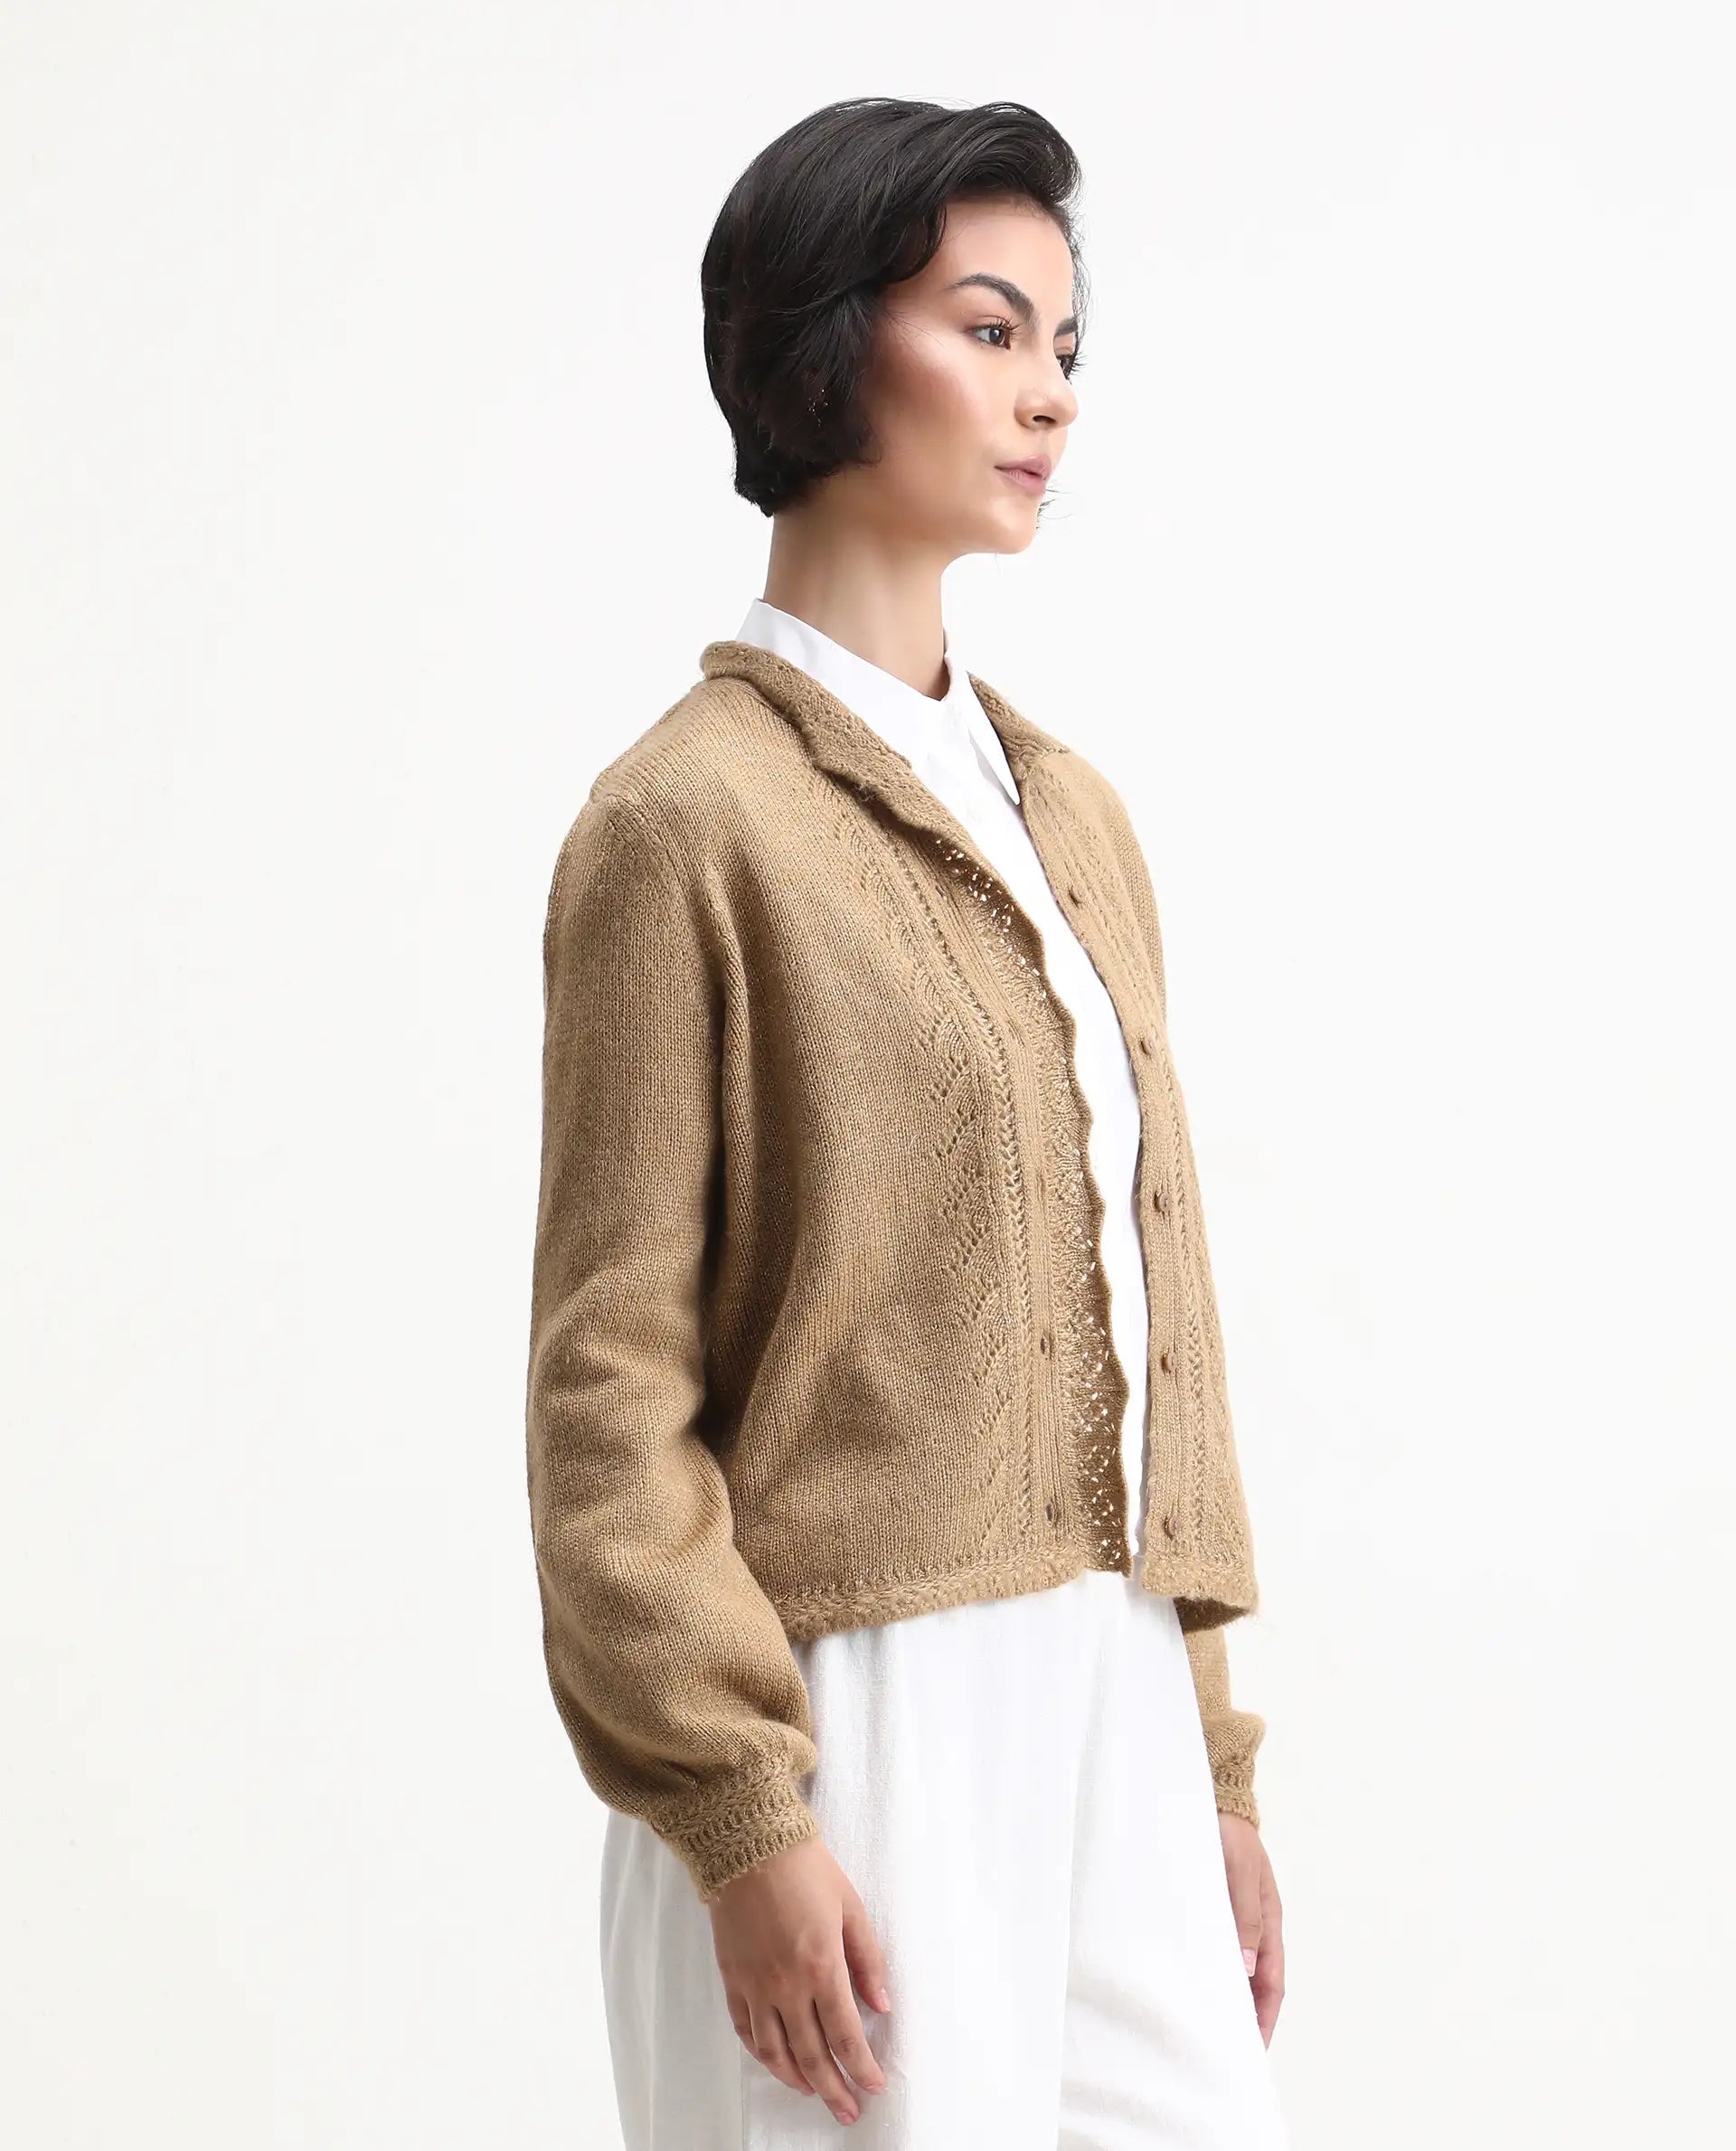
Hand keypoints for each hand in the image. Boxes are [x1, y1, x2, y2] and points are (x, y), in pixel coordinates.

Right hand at [708, 1835, 891, 2124]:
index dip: (861, 2067)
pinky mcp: (732, 1978)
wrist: (748, 1845)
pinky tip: (776, 2061)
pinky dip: (761, 2053)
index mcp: (821, 1967)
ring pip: (775, 2051)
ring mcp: (755, 1985)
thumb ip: (868, 1959)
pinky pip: (745, 2029)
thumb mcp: (851, 1907)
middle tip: (848, 2110)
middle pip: (811, 2054)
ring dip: (796, 2079)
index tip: (873, 2085)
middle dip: (833, 2088)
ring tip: (814, 2092)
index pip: (845, 2035)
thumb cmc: (805, 1869)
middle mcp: (786, 1986)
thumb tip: (882, 2004)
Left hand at [1218, 1812, 1284, 2044]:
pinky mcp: (1209, 1911)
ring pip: (1231, 1969)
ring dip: (1223, 1996)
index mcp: (1268, 1922)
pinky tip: (1186, 1984)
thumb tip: (1247, 1970)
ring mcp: (1231, 1920)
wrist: (1212, 1800)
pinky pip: (1210, 1949)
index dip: (1264, 2017)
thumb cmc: (1229, 1833)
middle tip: (1222, 2051)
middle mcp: (1252, 1927)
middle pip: (1252, 1984)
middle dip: (1243, 2017)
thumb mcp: (1240, 1872)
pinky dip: (1205, 1971)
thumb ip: (1245, 1917)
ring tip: (1202, 2027)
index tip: (1251, 2049)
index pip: (1271, 1983)